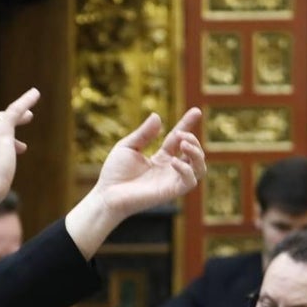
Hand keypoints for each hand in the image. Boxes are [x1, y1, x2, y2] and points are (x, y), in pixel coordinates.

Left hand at [65, 108, 205, 258]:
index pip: (179, 139)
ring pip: (199, 167)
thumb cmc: (114, 173)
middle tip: (181, 134)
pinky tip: (173, 161)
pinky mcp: (170, 192)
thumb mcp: (128, 146)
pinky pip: (190, 181)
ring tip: (184, 143)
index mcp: (161, 158)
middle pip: (193, 152)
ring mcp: (171, 181)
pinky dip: (186, 169)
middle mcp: (169, 169)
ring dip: (197, 153)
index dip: (188, 125)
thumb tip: (157, 115)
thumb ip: (144, 133)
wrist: (107, 195)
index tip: (196, 111)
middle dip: (192, 139)